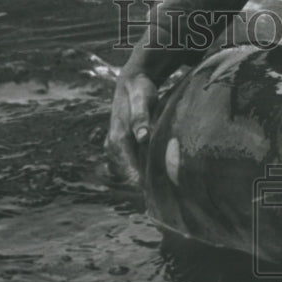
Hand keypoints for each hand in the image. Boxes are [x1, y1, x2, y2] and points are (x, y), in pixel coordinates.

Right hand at [104, 65, 158, 184]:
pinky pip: (131, 166)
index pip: (130, 169)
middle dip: (147, 186)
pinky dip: (143, 173)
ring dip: (145, 182)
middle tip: (168, 198)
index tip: (161, 193)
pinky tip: (159, 178)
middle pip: (130, 175)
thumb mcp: (142, 99)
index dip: (145, 183)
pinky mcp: (121, 148)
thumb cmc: (140, 91)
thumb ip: (141, 117)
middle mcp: (113, 146)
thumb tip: (143, 137)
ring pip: (130, 172)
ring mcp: (115, 148)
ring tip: (166, 193)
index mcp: (118, 138)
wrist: (131, 82)